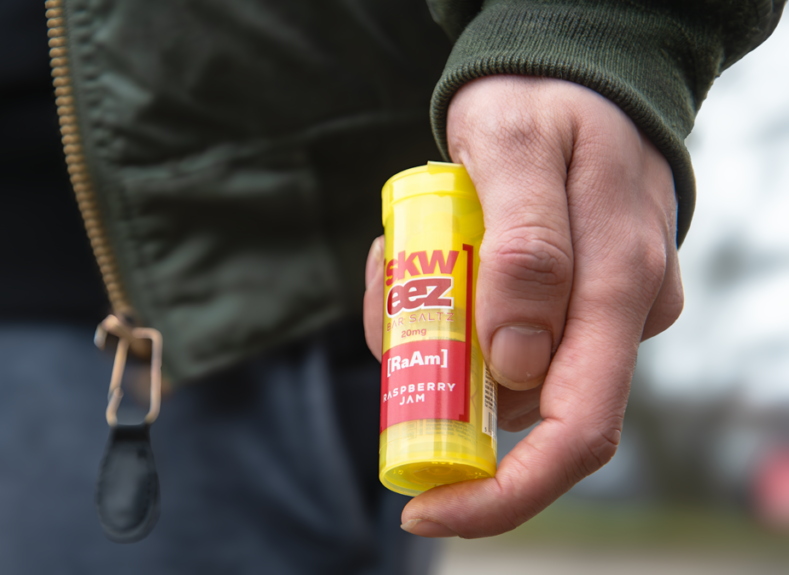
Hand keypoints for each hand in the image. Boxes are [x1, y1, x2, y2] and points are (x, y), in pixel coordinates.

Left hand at [363, 75, 683, 536]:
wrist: (572, 74)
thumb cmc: (542, 101)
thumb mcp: (516, 149)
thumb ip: (526, 252)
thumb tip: (515, 367)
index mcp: (618, 284)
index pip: (578, 430)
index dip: (504, 493)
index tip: (425, 508)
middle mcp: (619, 313)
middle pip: (521, 407)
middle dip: (436, 382)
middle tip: (387, 295)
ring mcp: (597, 311)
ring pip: (496, 371)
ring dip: (430, 332)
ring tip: (406, 250)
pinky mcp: (570, 303)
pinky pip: (496, 337)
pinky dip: (444, 311)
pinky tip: (431, 253)